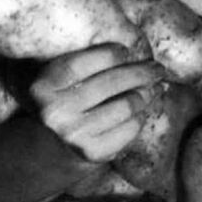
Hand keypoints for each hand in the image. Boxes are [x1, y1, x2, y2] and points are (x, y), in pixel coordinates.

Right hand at [30, 44, 164, 161]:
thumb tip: (132, 49)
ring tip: (156, 87)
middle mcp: (56, 111)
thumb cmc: (60, 103)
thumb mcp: (57, 80)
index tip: (127, 50)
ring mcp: (74, 134)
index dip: (111, 54)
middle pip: (111, 82)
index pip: (83, 62)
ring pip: (126, 105)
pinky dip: (140, 116)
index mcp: (44, 86)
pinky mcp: (92, 152)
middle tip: (157, 68)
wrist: (47, 151)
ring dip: (147, 93)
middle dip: (141, 72)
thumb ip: (82, 63)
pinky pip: (129, 128)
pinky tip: (142, 110)